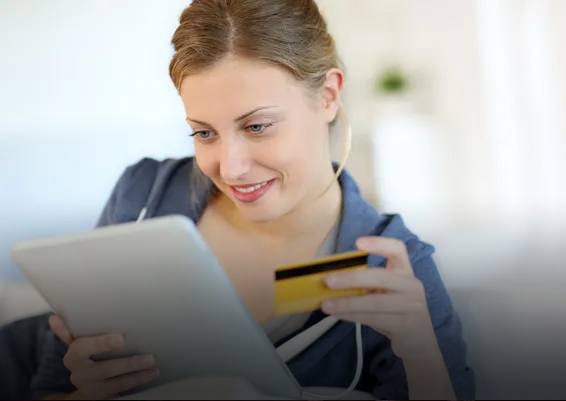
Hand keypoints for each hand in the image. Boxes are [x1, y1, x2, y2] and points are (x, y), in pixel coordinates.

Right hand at [49, 314, 159, 399]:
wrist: (85, 384)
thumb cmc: (85, 355)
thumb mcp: (77, 343)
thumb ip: (68, 330)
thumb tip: (55, 317)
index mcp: (73, 357)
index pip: (82, 348)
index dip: (100, 344)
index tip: (120, 339)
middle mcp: (80, 374)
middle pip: (103, 369)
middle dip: (127, 364)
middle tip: (148, 357)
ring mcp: (91, 388)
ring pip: (115, 383)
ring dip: (137, 375)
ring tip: (154, 367)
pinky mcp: (102, 397)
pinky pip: (121, 391)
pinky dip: (137, 382)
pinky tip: (150, 374)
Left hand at [321, 236, 438, 360]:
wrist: (418, 342)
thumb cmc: (394, 311)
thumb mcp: (384, 293)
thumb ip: (366, 284)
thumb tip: (332, 279)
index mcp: (404, 271)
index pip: (398, 250)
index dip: (379, 243)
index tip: (357, 243)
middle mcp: (411, 285)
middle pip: (381, 277)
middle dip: (352, 278)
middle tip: (327, 281)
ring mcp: (412, 305)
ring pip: (375, 301)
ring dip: (347, 303)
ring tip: (326, 305)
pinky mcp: (405, 324)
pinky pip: (373, 318)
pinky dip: (352, 316)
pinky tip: (338, 315)